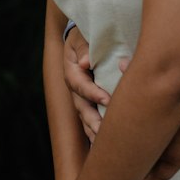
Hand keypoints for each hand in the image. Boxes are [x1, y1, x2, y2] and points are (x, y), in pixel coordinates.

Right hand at [63, 28, 110, 142]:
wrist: (84, 35)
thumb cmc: (86, 34)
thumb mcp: (83, 36)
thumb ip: (85, 48)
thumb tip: (86, 62)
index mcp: (72, 69)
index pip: (80, 84)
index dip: (93, 93)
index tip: (107, 100)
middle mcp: (75, 86)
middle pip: (81, 106)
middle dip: (93, 120)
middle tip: (104, 132)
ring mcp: (81, 95)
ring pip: (85, 116)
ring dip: (93, 130)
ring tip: (103, 145)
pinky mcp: (89, 101)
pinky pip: (91, 118)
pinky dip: (96, 130)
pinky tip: (103, 144)